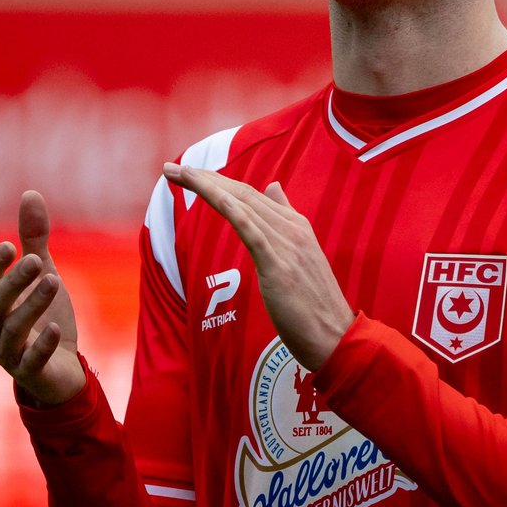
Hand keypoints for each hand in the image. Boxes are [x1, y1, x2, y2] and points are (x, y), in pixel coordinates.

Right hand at [0, 190, 85, 405]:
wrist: (63, 369)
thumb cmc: (44, 316)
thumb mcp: (43, 273)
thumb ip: (35, 239)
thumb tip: (30, 193)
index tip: (11, 245)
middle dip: (14, 281)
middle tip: (36, 260)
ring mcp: (8, 355)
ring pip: (11, 331)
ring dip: (31, 305)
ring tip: (53, 280)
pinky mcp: (30, 374)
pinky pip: (30, 363)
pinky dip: (41, 346)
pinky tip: (54, 327)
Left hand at [164, 164, 353, 369]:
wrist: (336, 337)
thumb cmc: (314, 305)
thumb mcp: (301, 254)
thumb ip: (286, 219)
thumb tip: (273, 187)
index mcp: (296, 225)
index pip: (251, 194)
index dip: (218, 181)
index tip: (189, 174)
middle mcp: (292, 228)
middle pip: (242, 193)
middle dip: (204, 178)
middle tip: (171, 169)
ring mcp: (287, 245)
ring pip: (242, 204)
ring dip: (206, 186)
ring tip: (177, 174)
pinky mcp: (279, 265)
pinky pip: (251, 230)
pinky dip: (230, 208)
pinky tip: (211, 194)